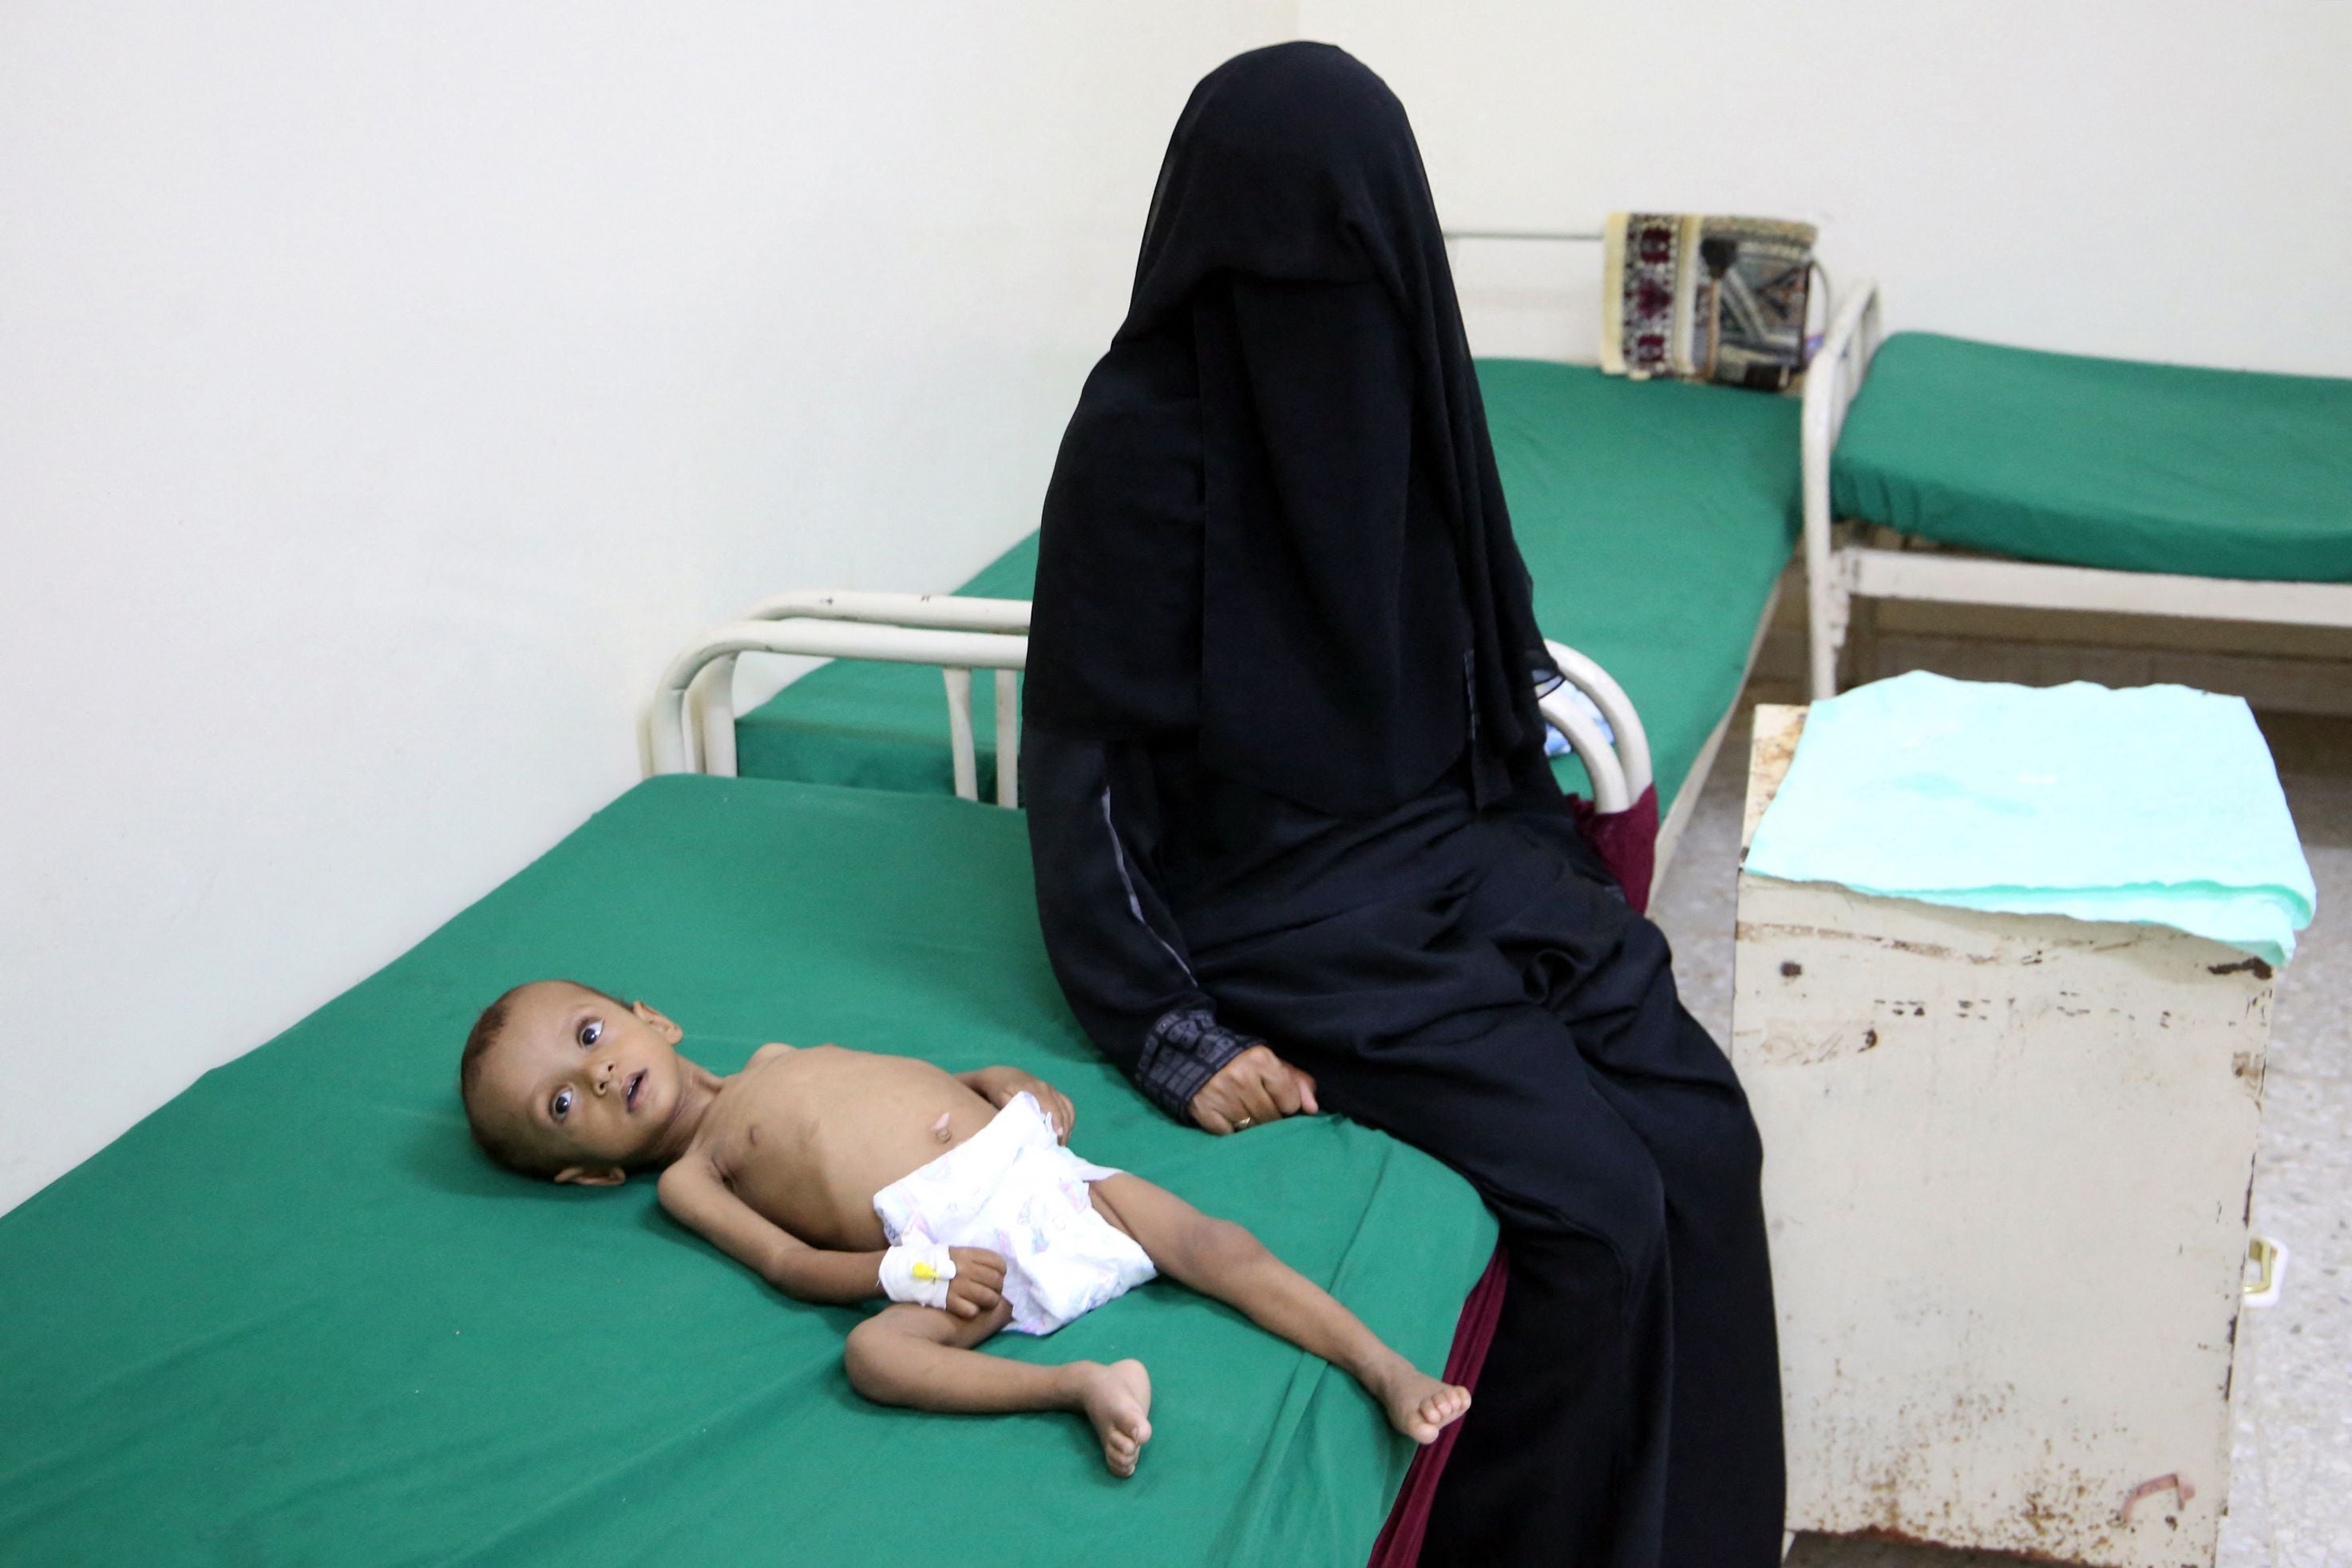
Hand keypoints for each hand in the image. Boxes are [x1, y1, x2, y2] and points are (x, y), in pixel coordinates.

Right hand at [945, 1247, 1006, 1318]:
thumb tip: (999, 1272)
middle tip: (990, 1291)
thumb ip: (977, 1260)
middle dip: (997, 1289)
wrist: (911, 1273)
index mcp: (967, 1254)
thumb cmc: (939, 1264)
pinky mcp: (950, 1302)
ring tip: (982, 1302)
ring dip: (989, 1302)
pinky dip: (972, 1311)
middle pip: (997, 1281)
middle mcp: (965, 1268)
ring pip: (990, 1298)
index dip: (1001, 1272)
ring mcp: (958, 1285)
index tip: (995, 1276)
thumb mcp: (958, 1253)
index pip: (998, 1263)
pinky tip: (966, 1307)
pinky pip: (973, 1311)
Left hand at [966, 1066, 1074, 1142]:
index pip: (1052, 1106)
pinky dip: (1069, 1117)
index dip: (1057, 1121)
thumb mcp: (1001, 1098)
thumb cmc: (999, 1089)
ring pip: (1067, 1106)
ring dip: (1069, 1123)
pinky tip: (1066, 1129)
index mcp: (1035, 1089)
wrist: (1000, 1075)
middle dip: (1065, 1127)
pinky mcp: (1052, 1091)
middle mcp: (1046, 1088)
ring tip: (1063, 1140)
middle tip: (1061, 1145)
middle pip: (1063, 1108)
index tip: (1059, 1135)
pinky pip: (1067, 1103)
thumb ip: (1010, 1108)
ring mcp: (1051, 1088)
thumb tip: (1020, 1124)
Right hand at [1190, 1043, 1318, 1135]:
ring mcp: (1222, 1096)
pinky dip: (1232, 1131)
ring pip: (1253, 1129)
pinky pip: (1230, 1135)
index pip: (1290, 1102)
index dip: (1287, 1104)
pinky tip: (1230, 1118)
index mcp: (1261, 1061)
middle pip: (1272, 1118)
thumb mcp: (1272, 1064)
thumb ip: (1298, 1083)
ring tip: (1246, 1113)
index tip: (1276, 1098)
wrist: (1196, 1058)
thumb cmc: (1242, 1063)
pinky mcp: (1206, 1112)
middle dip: (1271, 1116)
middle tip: (1260, 1107)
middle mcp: (1242, 1078)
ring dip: (1253, 1125)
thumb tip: (1313, 1109)